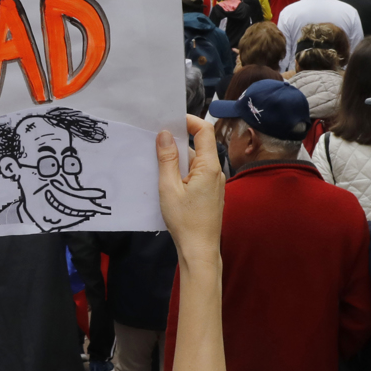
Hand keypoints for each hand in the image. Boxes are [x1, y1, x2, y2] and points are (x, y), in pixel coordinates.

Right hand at [156, 115, 224, 276]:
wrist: (199, 250)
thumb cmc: (184, 220)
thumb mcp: (169, 187)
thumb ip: (167, 159)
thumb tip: (165, 134)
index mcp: (208, 167)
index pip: (205, 131)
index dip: (189, 120)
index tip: (170, 120)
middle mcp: (215, 172)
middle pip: (198, 147)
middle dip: (177, 142)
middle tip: (154, 143)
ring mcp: (214, 184)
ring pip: (195, 163)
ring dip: (177, 161)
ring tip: (156, 165)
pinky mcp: (210, 194)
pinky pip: (196, 175)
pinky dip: (182, 173)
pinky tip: (167, 182)